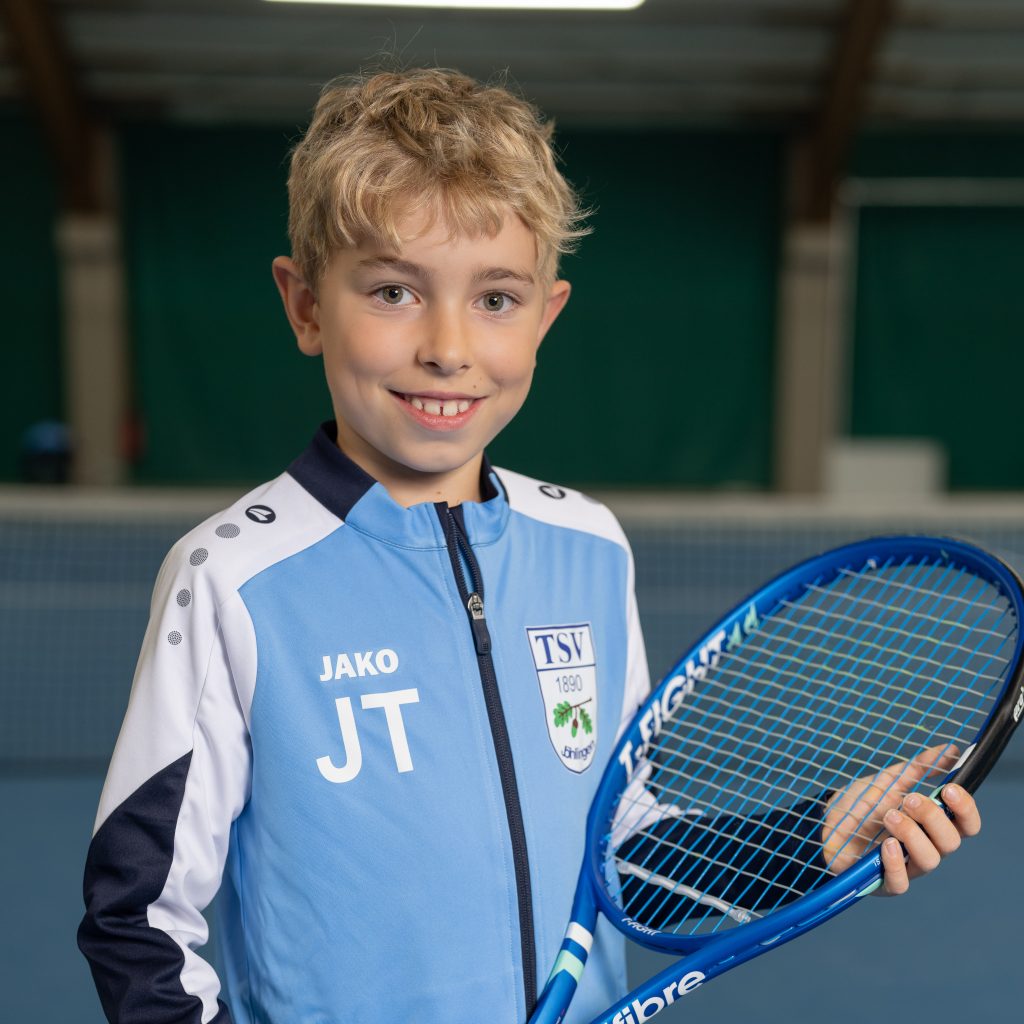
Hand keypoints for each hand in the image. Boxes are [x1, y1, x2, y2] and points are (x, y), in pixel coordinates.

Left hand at [821, 744, 981, 894]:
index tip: (950, 789)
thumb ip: (919, 767)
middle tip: (910, 799)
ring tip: (890, 816)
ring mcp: (907, 866)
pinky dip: (897, 863)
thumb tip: (951, 749)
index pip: (966, 825)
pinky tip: (887, 845)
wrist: (825, 820)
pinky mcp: (884, 882)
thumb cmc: (862, 804)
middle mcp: (925, 847)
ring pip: (930, 860)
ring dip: (913, 834)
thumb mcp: (890, 781)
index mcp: (932, 825)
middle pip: (951, 842)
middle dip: (934, 817)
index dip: (965, 809)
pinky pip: (901, 883)